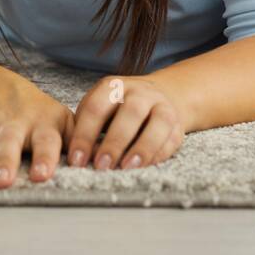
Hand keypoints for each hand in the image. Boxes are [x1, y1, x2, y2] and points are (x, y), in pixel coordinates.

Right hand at [0, 74, 74, 187]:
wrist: (4, 89)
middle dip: (5, 162)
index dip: (45, 158)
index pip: (47, 142)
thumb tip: (104, 159)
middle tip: (2, 182)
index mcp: (43, 125)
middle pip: (9, 143)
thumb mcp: (65, 121)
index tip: (43, 175)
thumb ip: (82, 141)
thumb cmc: (42, 116)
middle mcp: (15, 125)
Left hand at [67, 75, 188, 170]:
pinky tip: (144, 167)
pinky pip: (171, 139)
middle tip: (101, 166)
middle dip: (114, 142)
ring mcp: (162, 106)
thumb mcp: (100, 107)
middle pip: (130, 113)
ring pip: (157, 124)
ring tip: (126, 168)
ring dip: (142, 148)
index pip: (96, 108)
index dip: (85, 135)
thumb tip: (77, 157)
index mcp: (114, 86)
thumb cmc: (118, 108)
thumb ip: (88, 126)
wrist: (158, 97)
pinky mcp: (177, 124)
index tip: (77, 160)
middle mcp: (140, 92)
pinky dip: (158, 154)